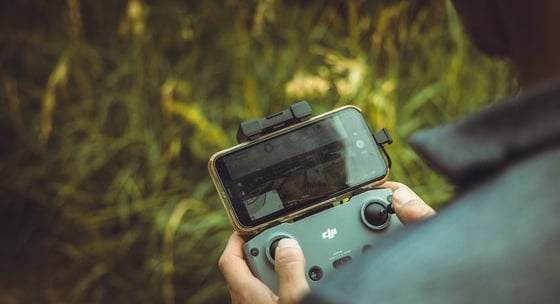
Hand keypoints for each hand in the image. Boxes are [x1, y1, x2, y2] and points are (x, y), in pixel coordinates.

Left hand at [218, 181, 433, 303]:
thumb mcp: (294, 299)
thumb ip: (290, 270)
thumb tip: (287, 244)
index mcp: (246, 292)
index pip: (229, 259)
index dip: (236, 239)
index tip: (248, 227)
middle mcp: (247, 302)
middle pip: (247, 268)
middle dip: (265, 252)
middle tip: (284, 242)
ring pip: (261, 284)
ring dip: (278, 271)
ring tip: (301, 265)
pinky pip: (271, 296)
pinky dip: (284, 288)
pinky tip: (303, 288)